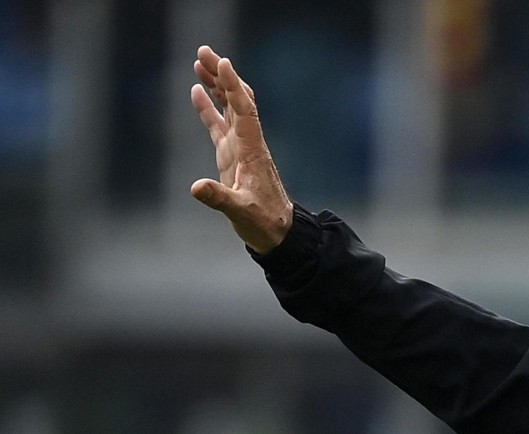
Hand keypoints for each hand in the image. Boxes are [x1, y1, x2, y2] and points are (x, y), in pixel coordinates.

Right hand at [190, 45, 292, 254]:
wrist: (277, 232)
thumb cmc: (263, 222)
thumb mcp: (240, 212)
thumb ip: (219, 199)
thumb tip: (196, 187)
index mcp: (252, 151)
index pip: (243, 110)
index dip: (233, 87)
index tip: (223, 62)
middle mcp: (248, 143)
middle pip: (236, 100)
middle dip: (222, 76)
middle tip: (204, 51)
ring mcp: (240, 148)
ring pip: (229, 108)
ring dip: (216, 85)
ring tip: (199, 62)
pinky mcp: (232, 156)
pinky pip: (219, 125)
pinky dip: (209, 107)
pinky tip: (197, 90)